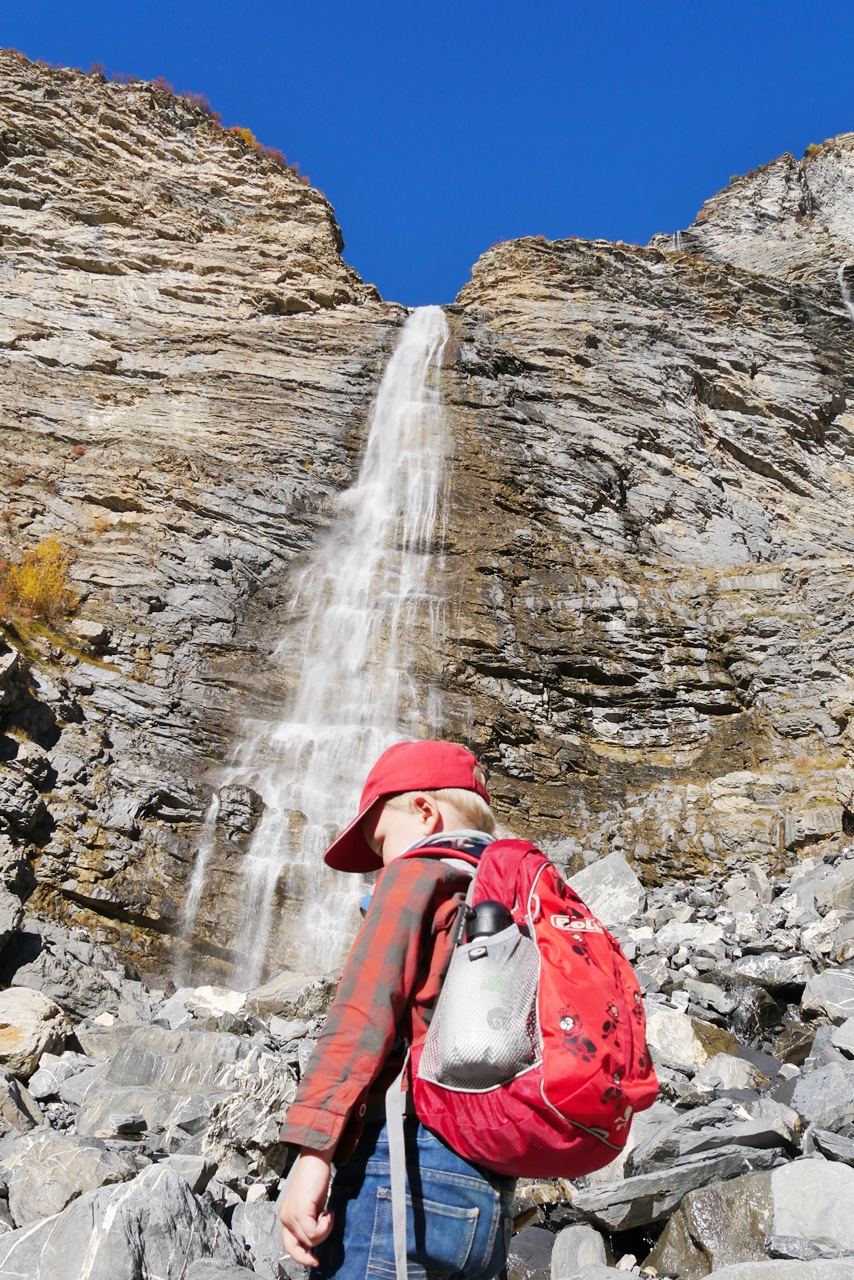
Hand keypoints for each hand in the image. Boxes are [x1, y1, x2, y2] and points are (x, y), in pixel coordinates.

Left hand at [279, 1149, 333, 1266]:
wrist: (315, 1159)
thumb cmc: (315, 1179)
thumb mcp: (312, 1207)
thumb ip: (309, 1222)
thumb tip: (314, 1243)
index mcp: (286, 1216)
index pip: (289, 1245)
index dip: (301, 1256)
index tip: (314, 1261)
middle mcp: (285, 1217)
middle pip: (299, 1246)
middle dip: (314, 1245)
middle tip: (324, 1238)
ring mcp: (292, 1214)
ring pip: (310, 1240)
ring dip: (324, 1230)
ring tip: (328, 1214)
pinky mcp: (301, 1210)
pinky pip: (314, 1232)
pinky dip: (326, 1225)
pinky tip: (328, 1212)